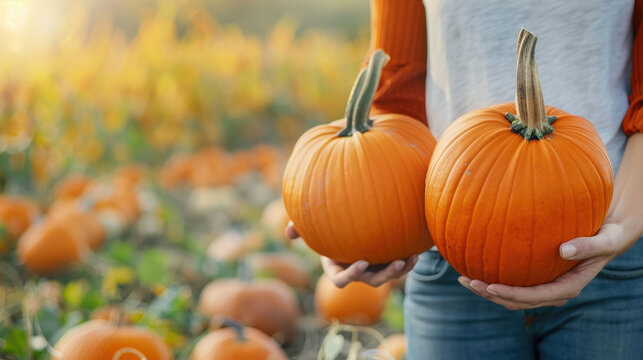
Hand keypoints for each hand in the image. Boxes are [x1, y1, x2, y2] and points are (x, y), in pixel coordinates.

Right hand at [285, 221, 417, 287]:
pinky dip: (407, 260)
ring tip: (409, 259)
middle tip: (395, 263)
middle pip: (371, 281)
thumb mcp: (312, 224)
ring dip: (399, 270)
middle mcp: (356, 270)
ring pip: (387, 276)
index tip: (362, 261)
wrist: (351, 219)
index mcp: (336, 266)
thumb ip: (299, 227)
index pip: (340, 279)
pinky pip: (398, 265)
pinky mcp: (384, 260)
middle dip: (384, 275)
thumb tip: (287, 233)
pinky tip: (417, 250)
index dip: (351, 275)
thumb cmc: (326, 222)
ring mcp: (372, 267)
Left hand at [458, 221, 632, 309]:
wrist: (607, 235)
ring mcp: (544, 285)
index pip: (535, 296)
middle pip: (517, 301)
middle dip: (491, 295)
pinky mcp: (536, 276)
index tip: (490, 287)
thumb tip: (564, 249)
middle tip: (467, 281)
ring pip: (511, 296)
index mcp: (568, 287)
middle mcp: (553, 291)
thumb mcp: (603, 241)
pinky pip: (512, 281)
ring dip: (487, 290)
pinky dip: (493, 278)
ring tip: (463, 278)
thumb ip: (587, 246)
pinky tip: (474, 266)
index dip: (511, 294)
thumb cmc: (606, 236)